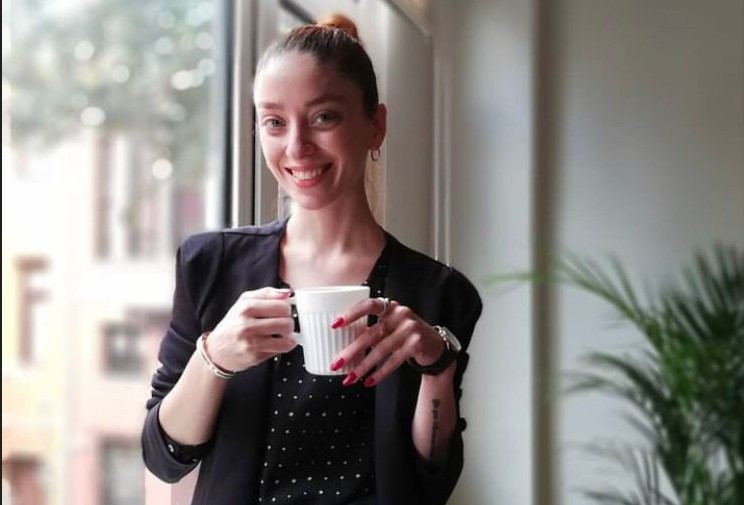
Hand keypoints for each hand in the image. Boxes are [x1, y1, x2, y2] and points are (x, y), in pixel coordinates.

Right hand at [205, 287, 296, 372]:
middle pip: (286, 323)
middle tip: (284, 324)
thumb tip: (287, 293)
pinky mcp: (255, 356)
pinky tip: (276, 343)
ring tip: (282, 334)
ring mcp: (251, 342)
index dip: (287, 309)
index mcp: (246, 307)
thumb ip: (267, 294)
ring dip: (289, 337)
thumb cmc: (233, 324)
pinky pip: (280, 350)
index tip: (284, 311)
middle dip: (289, 323)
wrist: (217, 350)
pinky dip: (283, 346)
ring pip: (286, 339)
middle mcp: (247, 325)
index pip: (281, 306)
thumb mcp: (244, 301)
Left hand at [329, 298, 445, 386]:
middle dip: (351, 351)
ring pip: (381, 350)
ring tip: (349, 379)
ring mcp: (410, 328)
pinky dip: (380, 373)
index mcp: (389, 306)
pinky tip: (369, 381)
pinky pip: (394, 360)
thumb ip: (372, 329)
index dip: (351, 313)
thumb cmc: (404, 334)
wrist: (435, 345)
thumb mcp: (390, 325)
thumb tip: (342, 346)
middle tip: (336, 363)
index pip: (368, 305)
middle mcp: (400, 314)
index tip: (334, 325)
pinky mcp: (417, 344)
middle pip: (371, 334)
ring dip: (363, 366)